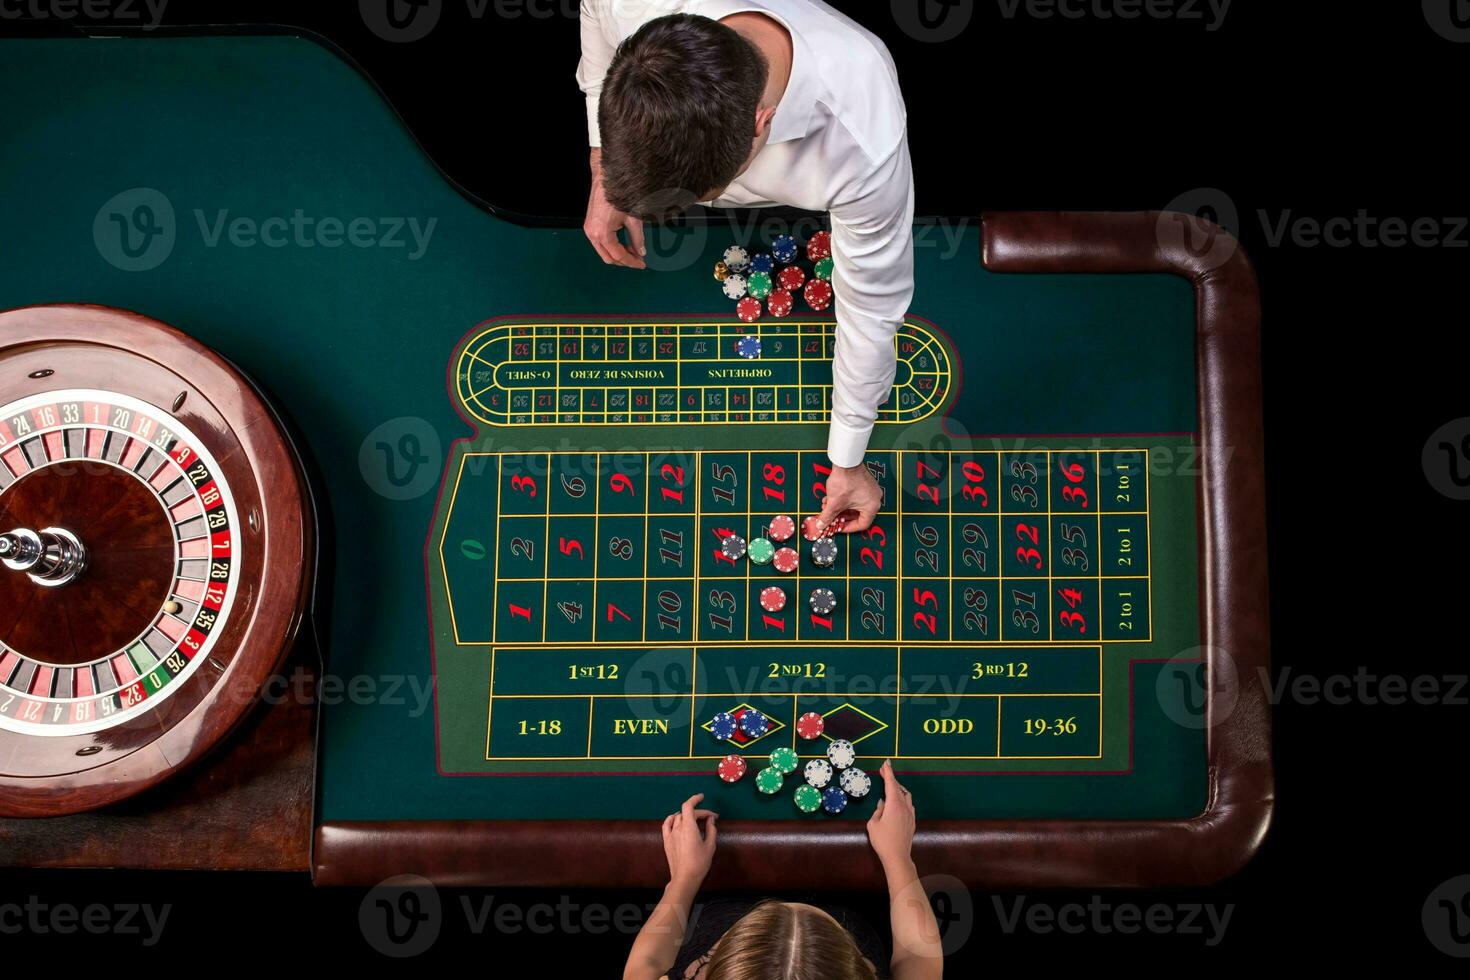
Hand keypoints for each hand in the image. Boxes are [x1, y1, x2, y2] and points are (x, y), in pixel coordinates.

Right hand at [585, 148, 645, 268]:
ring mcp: (589, 230)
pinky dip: (612, 246)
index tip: (642, 264)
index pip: (618, 256)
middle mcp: (592, 234)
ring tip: (633, 251)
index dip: (632, 262)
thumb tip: (641, 252)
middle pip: (608, 258)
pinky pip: (600, 243)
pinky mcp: (590, 225)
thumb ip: (637, 238)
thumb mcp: (633, 219)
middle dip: (624, 261)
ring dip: (618, 254)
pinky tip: (624, 243)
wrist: (605, 177)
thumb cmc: (618, 194)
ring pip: (603, 252)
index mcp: (602, 234)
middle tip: (638, 260)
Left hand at [661, 794, 717, 886]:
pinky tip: (676, 819)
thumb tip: (711, 819)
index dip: (695, 799)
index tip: (702, 797)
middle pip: (686, 813)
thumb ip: (711, 830)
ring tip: (696, 820)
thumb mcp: (710, 846)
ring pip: (677, 817)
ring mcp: (670, 834)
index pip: (688, 806)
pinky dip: (672, 819)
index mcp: (689, 827)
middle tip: (710, 819)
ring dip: (687, 815)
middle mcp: (678, 828)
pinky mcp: (666, 841)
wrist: (685, 877)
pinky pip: (666, 825)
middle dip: (699, 813)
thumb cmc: (700, 863)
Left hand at [813, 462, 881, 533]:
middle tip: (831, 517)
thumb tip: (822, 525)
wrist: (846, 462)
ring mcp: (871, 490)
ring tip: (828, 505)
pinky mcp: (866, 483)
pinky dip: (845, 499)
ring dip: (841, 507)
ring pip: (855, 505)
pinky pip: (856, 497)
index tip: (838, 527)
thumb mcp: (834, 503)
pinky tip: (832, 497)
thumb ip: (828, 517)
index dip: (848, 528)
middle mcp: (875, 500)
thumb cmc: (845, 481)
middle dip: (841, 516)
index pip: (861, 525)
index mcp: (871, 507)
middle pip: (857, 515)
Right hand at [866, 760, 914, 870]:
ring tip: (891, 786)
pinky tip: (899, 802)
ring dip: (899, 788)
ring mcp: (910, 814)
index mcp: (894, 804)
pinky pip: (909, 805)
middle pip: (899, 788)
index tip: (886, 763)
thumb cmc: (882, 840)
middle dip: (892, 778)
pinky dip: (903, 798)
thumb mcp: (873, 824)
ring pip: (906, 796)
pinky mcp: (912, 822)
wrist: (897, 856)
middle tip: (884, 771)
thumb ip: (878, 811)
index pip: (891, 784)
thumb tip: (882, 804)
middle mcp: (904, 806)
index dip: (888, 772)